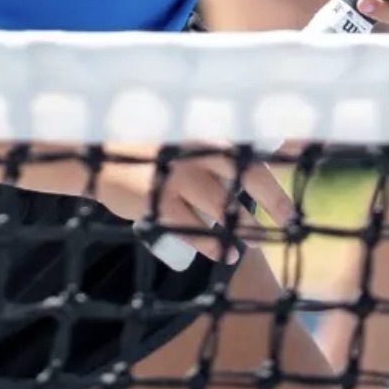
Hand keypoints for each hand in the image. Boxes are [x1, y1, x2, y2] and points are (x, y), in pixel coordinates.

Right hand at [3, 136, 294, 266]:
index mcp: (205, 134)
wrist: (96, 156)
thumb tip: (260, 161)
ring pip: (221, 208)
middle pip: (245, 176)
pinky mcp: (157, 202)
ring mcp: (176, 177)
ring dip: (242, 229)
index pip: (250, 152)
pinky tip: (225, 254)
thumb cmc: (147, 148)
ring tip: (252, 246)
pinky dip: (211, 244)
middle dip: (270, 201)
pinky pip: (191, 228)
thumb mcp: (180, 139)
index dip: (276, 172)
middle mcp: (196, 152)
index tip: (292, 196)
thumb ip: (211, 150)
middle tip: (284, 223)